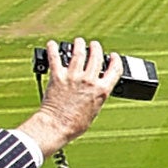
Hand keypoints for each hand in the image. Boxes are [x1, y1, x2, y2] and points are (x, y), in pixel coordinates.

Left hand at [20, 37, 121, 156]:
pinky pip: (54, 58)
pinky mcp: (57, 76)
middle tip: (94, 45)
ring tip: (79, 41)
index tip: (113, 56)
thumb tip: (95, 89)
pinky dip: (53, 49)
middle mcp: (89, 80)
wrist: (58, 126)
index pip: (114, 69)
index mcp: (102, 90)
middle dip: (96, 48)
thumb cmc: (76, 124)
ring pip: (78, 53)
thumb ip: (97, 95)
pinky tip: (52, 44)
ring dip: (79, 45)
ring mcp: (73, 77)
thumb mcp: (95, 109)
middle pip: (96, 57)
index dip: (115, 60)